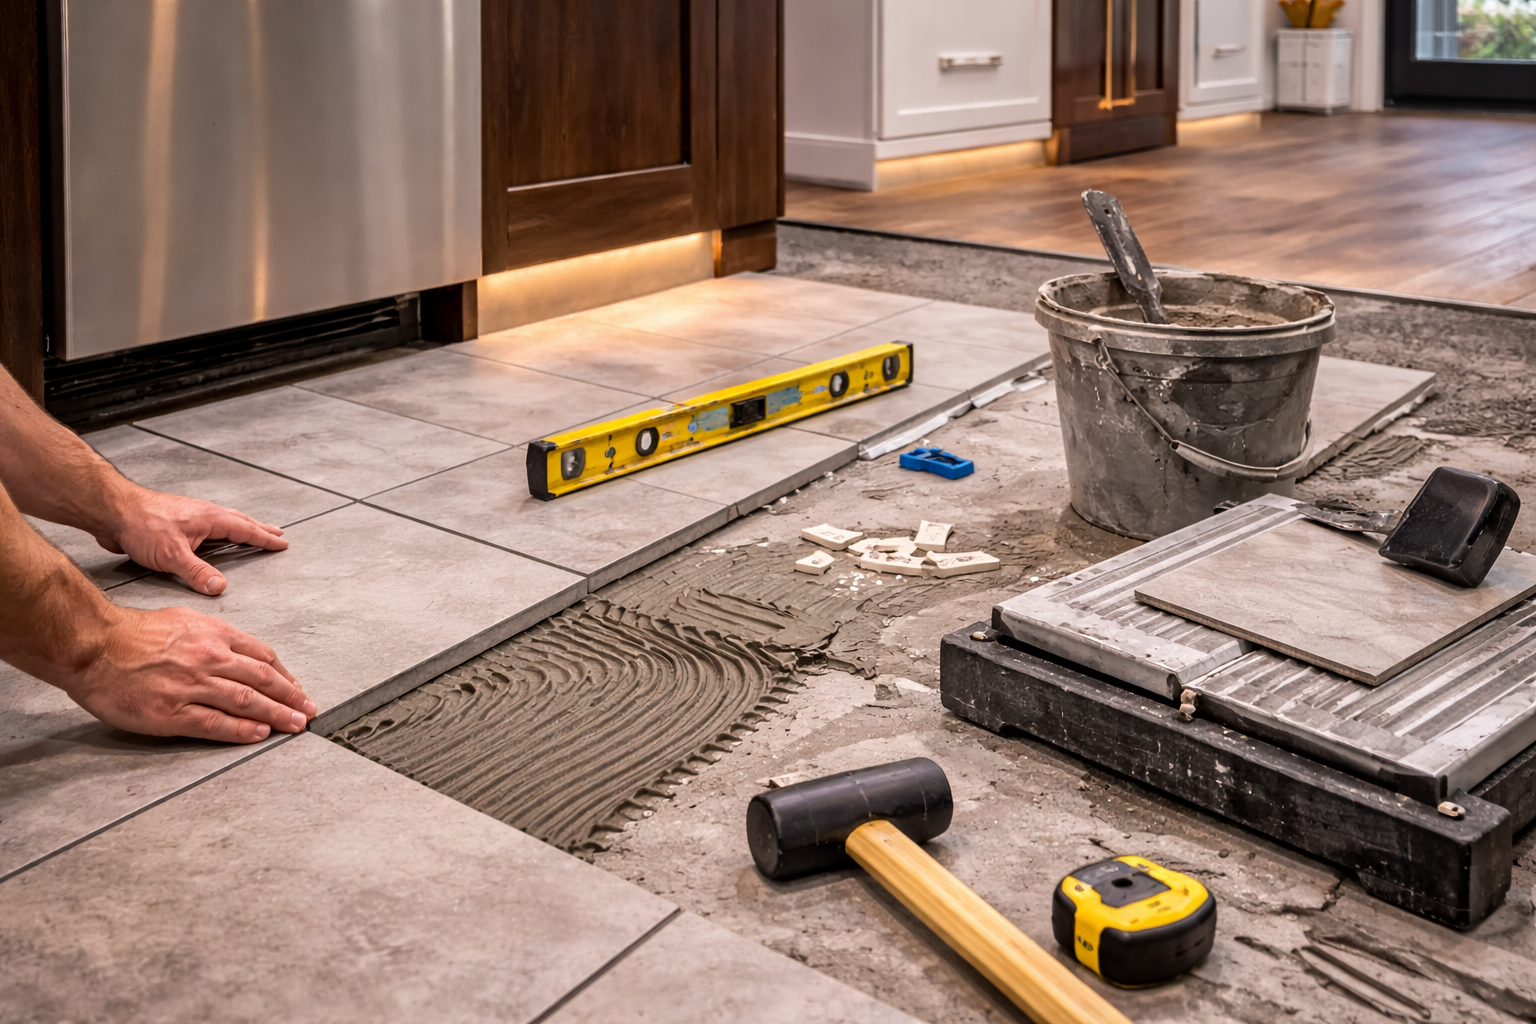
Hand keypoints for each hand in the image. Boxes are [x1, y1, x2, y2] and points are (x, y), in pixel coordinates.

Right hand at [65, 605, 316, 742]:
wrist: (94, 646)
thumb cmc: (134, 633)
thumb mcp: (185, 620)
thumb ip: (215, 636)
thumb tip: (240, 650)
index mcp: (215, 635)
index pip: (263, 656)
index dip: (285, 675)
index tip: (298, 688)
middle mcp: (210, 658)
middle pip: (263, 679)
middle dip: (291, 697)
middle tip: (309, 711)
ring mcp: (192, 686)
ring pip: (246, 702)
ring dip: (276, 715)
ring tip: (295, 725)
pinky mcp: (172, 712)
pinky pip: (215, 723)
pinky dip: (241, 731)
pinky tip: (259, 735)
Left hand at [99, 486, 287, 594]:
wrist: (113, 511)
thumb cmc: (141, 526)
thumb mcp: (173, 555)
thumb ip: (197, 572)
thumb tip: (219, 588)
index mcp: (210, 518)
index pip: (246, 530)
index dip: (265, 538)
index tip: (281, 542)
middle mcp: (203, 513)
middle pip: (240, 521)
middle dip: (260, 529)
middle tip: (277, 533)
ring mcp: (190, 516)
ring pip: (225, 520)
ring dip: (242, 526)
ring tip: (252, 531)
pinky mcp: (177, 521)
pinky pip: (209, 524)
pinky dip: (222, 529)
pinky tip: (214, 535)